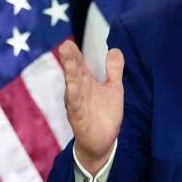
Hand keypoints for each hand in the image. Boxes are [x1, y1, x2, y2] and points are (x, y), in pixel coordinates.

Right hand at [57, 40, 123, 173]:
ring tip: (68, 62)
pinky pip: (75, 106)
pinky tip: (72, 87)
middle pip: (73, 71)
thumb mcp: (113, 89)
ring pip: (72, 86)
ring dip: (70, 75)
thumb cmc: (104, 113)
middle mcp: (79, 89)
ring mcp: (77, 103)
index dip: (77, 52)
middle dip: (70, 59)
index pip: (80, 63)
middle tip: (66, 45)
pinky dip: (74, 96)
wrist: (102, 141)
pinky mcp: (78, 117)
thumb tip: (114, 49)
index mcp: (86, 81)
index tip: (72, 39)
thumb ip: (113, 70)